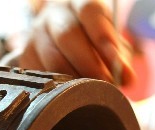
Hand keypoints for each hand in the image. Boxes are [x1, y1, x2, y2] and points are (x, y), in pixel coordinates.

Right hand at [2, 0, 135, 84]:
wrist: (65, 45)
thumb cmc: (94, 44)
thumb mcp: (111, 45)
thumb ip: (120, 58)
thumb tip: (128, 78)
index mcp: (79, 3)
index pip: (90, 11)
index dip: (103, 36)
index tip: (117, 62)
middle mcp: (55, 14)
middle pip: (67, 35)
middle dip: (90, 64)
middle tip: (106, 84)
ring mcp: (36, 34)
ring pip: (52, 59)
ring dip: (74, 80)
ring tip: (90, 94)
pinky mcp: (26, 56)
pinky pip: (40, 75)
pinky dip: (57, 88)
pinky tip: (70, 96)